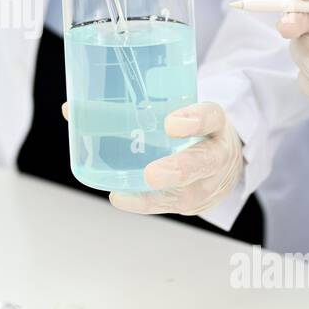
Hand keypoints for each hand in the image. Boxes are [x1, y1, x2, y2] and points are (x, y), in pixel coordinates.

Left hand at [107, 102, 243, 216]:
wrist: (224, 162)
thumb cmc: (195, 131)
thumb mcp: (188, 110)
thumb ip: (151, 103)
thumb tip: (84, 107)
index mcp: (216, 125)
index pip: (212, 118)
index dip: (195, 121)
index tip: (170, 123)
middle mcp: (217, 155)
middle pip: (205, 162)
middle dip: (178, 169)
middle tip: (152, 174)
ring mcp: (208, 184)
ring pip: (188, 193)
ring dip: (157, 195)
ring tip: (127, 193)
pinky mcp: (194, 203)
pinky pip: (170, 205)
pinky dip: (144, 202)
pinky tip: (122, 197)